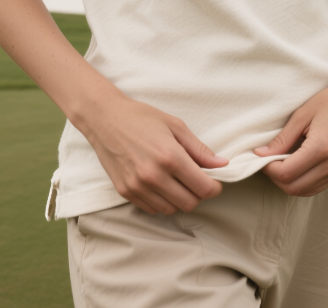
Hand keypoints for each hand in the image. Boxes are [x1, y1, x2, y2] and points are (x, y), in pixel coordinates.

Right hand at [81, 91, 229, 215]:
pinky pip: (153, 209)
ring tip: (177, 180)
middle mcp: (154, 176)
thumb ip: (200, 149)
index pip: (203, 188)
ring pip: (171, 209)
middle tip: (196, 179)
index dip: (214, 188)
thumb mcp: (175, 126)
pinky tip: (161, 183)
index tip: (215, 182)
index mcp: (170, 157)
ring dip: (180, 199)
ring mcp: (138, 187)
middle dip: (198, 194)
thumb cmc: (142, 118)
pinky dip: (162, 201)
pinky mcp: (125, 192)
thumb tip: (222, 164)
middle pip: (189, 203)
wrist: (105, 118)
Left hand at [253, 78, 327, 196]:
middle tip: (268, 160)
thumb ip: (282, 139)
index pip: (286, 173)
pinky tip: (294, 166)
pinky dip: (301, 182)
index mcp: (321, 148)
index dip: (268, 167)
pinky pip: (315, 187)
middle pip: (294, 188)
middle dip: (275, 177)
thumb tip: (261, 154)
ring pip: (304, 191)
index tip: (260, 155)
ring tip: (280, 162)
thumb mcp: (301, 116)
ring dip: (288, 182)